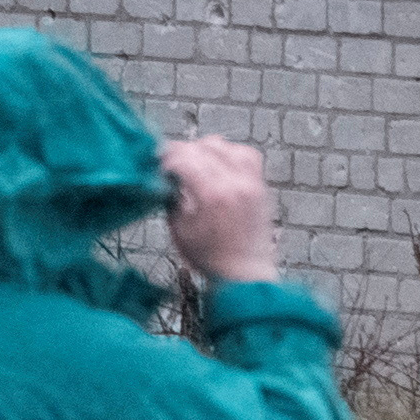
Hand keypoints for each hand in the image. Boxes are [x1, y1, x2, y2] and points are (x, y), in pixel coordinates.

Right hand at [163, 136, 278, 285]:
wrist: (245, 273)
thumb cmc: (209, 257)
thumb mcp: (179, 229)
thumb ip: (171, 198)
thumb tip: (165, 177)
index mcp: (211, 195)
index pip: (185, 159)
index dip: (167, 158)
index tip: (158, 164)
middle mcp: (234, 183)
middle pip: (203, 147)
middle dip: (183, 152)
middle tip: (172, 164)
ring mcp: (250, 182)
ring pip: (225, 146)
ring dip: (205, 149)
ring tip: (194, 163)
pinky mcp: (260, 185)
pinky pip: (247, 154)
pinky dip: (230, 153)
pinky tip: (219, 164)